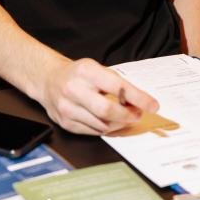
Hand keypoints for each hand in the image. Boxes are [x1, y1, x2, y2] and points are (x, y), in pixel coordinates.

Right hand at [38, 56, 158, 135]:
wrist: (47, 79)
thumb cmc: (76, 74)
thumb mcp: (95, 68)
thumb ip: (115, 82)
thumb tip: (139, 101)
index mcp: (86, 71)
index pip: (117, 86)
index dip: (138, 98)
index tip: (152, 105)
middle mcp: (74, 89)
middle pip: (108, 110)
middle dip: (128, 116)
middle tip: (137, 114)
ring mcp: (67, 108)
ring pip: (102, 125)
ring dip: (119, 124)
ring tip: (124, 117)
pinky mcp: (65, 122)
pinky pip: (93, 131)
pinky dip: (105, 128)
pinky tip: (108, 121)